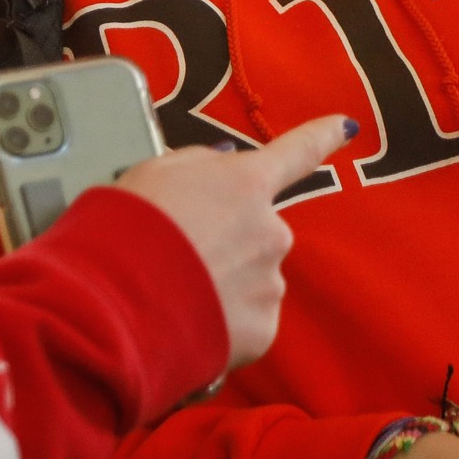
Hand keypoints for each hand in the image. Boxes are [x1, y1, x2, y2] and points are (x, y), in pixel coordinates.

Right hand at [110, 115, 353, 370]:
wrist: (112, 305)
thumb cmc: (125, 228)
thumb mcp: (152, 172)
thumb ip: (198, 164)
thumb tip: (224, 163)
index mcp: (245, 184)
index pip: (294, 152)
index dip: (321, 136)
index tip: (346, 126)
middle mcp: (271, 231)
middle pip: (260, 232)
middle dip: (231, 244)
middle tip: (181, 259)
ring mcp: (270, 284)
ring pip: (255, 281)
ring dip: (226, 287)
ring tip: (177, 296)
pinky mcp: (262, 332)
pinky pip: (248, 323)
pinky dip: (225, 325)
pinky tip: (189, 325)